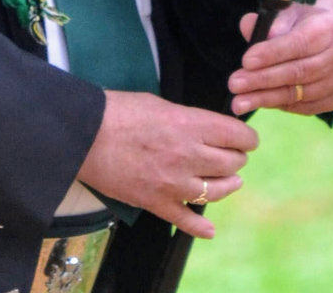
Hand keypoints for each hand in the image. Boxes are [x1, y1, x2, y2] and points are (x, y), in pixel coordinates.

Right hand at [77, 90, 258, 237]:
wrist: (85, 135)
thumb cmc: (118, 111)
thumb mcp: (159, 103)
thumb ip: (187, 118)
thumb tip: (204, 127)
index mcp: (189, 124)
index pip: (236, 135)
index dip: (247, 137)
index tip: (248, 138)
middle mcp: (188, 155)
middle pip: (231, 163)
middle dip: (238, 158)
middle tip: (236, 155)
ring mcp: (174, 182)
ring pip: (217, 191)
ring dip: (228, 185)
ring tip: (231, 181)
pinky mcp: (157, 202)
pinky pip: (186, 220)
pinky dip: (201, 227)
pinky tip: (209, 229)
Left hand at [228, 0, 332, 116]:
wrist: (325, 34)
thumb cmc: (298, 20)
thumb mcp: (285, 10)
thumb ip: (267, 20)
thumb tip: (248, 28)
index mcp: (330, 27)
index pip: (299, 43)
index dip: (271, 54)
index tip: (245, 61)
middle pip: (298, 72)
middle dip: (262, 80)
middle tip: (234, 84)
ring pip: (298, 94)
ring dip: (264, 98)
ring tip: (238, 101)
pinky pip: (302, 107)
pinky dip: (278, 105)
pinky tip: (258, 101)